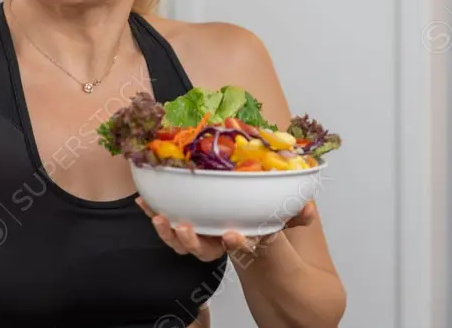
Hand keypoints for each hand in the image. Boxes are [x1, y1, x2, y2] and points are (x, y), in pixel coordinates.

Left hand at [136, 196, 316, 261]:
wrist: (244, 220)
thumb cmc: (261, 219)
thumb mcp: (282, 217)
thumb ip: (295, 216)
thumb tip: (309, 208)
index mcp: (239, 239)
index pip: (239, 245)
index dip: (237, 244)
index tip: (232, 235)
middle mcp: (216, 241)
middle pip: (201, 251)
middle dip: (190, 242)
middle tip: (184, 228)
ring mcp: (197, 235)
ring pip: (180, 243)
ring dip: (167, 232)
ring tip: (159, 219)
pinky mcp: (181, 223)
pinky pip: (165, 221)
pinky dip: (152, 212)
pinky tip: (143, 200)